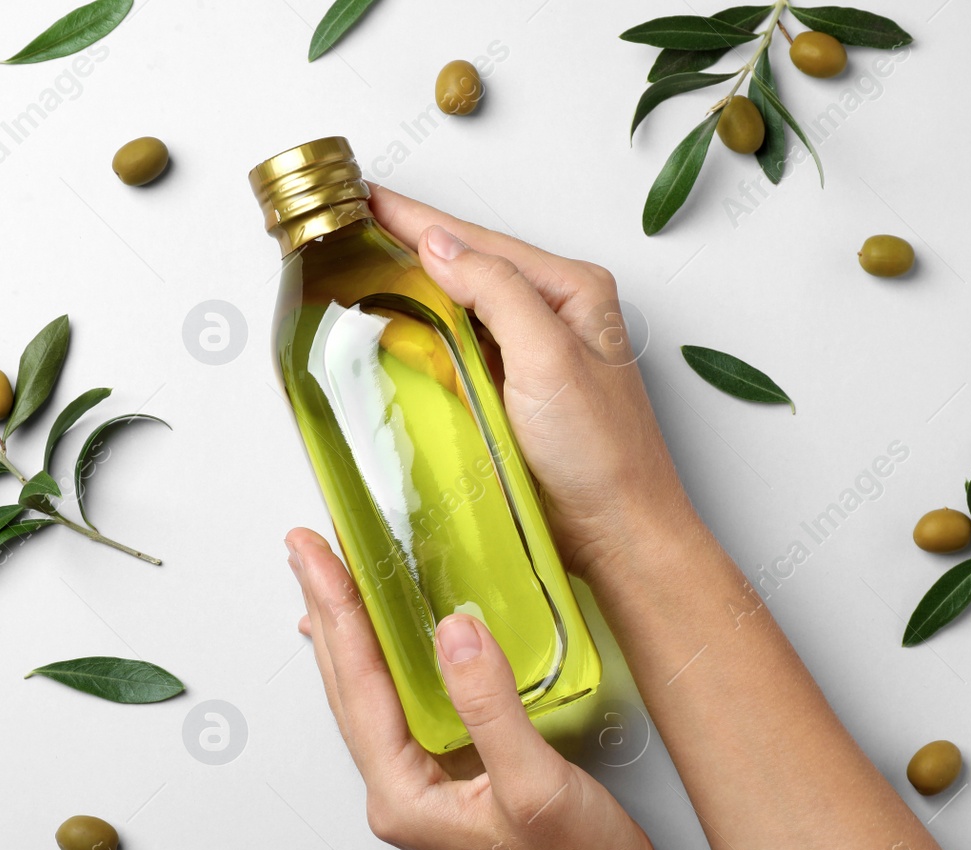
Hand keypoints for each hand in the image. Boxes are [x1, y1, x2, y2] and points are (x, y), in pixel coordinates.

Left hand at [284, 526, 681, 849]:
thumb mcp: (536, 784)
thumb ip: (490, 705)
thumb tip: (453, 630)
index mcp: (403, 795)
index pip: (359, 684)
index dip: (338, 610)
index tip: (316, 552)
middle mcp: (399, 790)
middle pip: (349, 683)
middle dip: (328, 609)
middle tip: (306, 544)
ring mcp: (421, 783)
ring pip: (371, 691)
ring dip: (352, 628)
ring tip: (328, 572)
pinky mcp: (451, 774)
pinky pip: (405, 701)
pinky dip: (390, 656)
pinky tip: (387, 633)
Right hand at [369, 185, 690, 577]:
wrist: (618, 532)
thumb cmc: (602, 452)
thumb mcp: (548, 356)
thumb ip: (496, 291)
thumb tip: (439, 245)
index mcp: (571, 291)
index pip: (480, 241)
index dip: (418, 219)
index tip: (367, 197)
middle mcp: (553, 315)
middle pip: (469, 266)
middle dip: (411, 244)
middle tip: (352, 224)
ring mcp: (532, 356)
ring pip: (460, 307)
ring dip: (413, 288)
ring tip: (362, 264)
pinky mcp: (514, 395)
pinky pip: (459, 351)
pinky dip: (424, 337)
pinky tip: (395, 330)